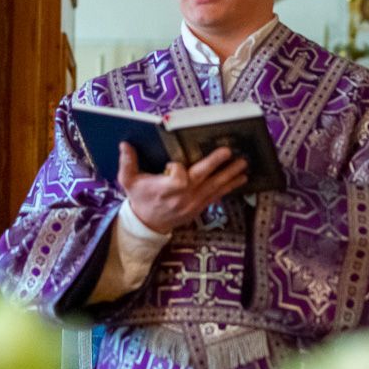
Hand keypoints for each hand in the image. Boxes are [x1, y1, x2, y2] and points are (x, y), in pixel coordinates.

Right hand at [117, 143, 247, 233]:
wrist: (149, 224)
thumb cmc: (140, 199)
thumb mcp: (129, 182)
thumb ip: (127, 163)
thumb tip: (125, 144)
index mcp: (164, 190)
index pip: (177, 179)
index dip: (177, 169)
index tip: (173, 163)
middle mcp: (182, 197)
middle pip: (201, 179)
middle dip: (215, 164)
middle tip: (228, 152)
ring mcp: (193, 203)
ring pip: (214, 187)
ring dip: (230, 175)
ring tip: (243, 164)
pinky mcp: (200, 207)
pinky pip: (217, 196)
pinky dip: (229, 187)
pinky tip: (241, 178)